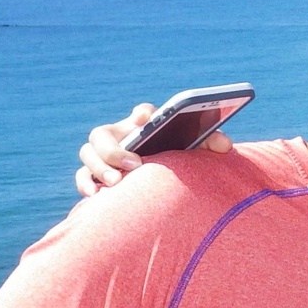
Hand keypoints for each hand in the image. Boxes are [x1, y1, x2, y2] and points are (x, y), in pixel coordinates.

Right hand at [73, 102, 233, 195]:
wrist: (160, 182)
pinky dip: (85, 184)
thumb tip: (225, 145)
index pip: (143, 113)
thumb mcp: (194, 150)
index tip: (145, 120)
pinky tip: (95, 195)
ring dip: (99, 167)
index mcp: (144, 126)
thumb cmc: (177, 159)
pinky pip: (82, 176)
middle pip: (102, 134)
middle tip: (134, 164)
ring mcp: (103, 156)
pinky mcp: (94, 175)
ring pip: (88, 153)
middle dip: (113, 148)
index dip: (143, 114)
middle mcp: (119, 136)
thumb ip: (209, 143)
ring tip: (117, 182)